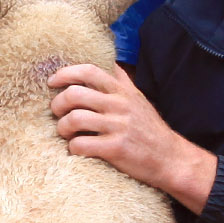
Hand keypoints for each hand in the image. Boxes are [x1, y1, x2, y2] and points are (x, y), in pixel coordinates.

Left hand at [48, 63, 215, 211]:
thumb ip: (124, 82)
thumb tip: (114, 64)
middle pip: (74, 95)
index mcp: (122, 91)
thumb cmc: (151, 130)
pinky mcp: (115, 149)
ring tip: (66, 133)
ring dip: (62, 128)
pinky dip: (73, 148)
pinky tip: (78, 150)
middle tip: (58, 114)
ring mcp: (118, 127)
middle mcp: (119, 105)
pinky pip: (80, 144)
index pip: (89, 72)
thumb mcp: (140, 100)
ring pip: (74, 119)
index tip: (52, 82)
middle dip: (58, 104)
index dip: (65, 74)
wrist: (171, 159)